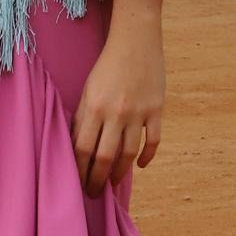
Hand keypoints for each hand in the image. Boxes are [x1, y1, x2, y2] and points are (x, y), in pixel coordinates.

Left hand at [71, 22, 164, 196]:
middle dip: (98, 180)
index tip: (78, 182)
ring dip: (121, 173)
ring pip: (129, 153)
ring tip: (114, 183)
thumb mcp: (88, 89)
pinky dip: (147, 156)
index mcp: (94, 108)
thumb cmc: (107, 65)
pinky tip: (140, 165)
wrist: (135, 41)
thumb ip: (83, 117)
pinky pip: (153, 140)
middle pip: (105, 157)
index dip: (80, 170)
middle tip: (95, 194)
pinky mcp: (157, 110)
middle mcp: (116, 113)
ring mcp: (138, 113)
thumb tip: (78, 146)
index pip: (83, 149)